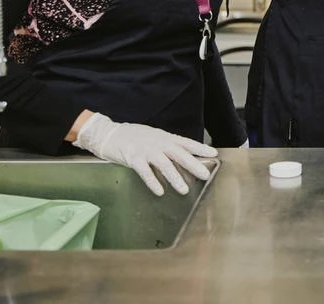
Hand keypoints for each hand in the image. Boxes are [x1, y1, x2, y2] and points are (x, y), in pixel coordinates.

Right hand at [72, 113, 217, 195]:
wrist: (109, 133)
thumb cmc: (134, 137)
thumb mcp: (154, 137)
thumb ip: (168, 146)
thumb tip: (185, 156)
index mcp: (165, 137)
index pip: (186, 142)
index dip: (200, 147)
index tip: (214, 153)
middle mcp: (158, 142)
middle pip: (179, 153)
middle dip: (193, 164)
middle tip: (205, 175)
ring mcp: (146, 150)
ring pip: (164, 164)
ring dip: (175, 177)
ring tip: (184, 190)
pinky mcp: (133, 158)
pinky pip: (145, 171)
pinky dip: (153, 181)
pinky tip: (160, 191)